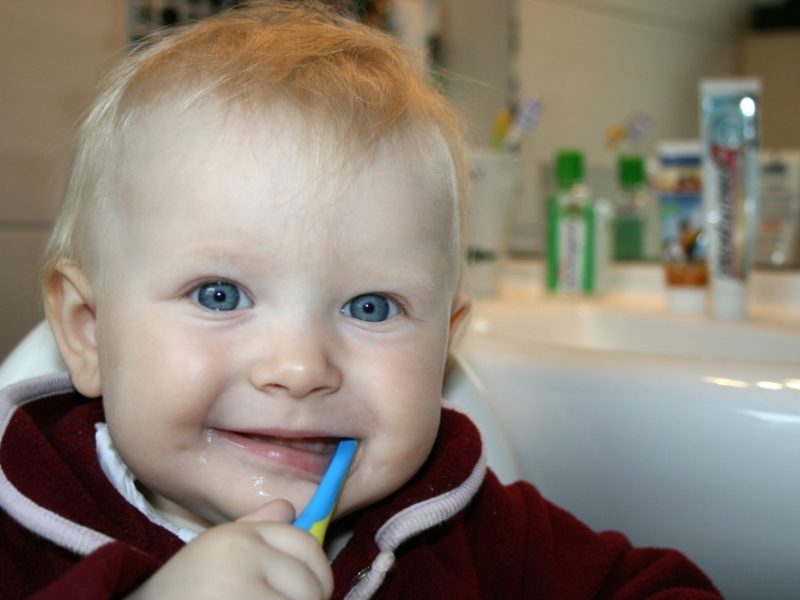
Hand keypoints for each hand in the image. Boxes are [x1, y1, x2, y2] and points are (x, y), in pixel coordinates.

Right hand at [128, 499, 332, 599]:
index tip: (297, 591)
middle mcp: (242, 554)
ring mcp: (245, 589)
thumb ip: (252, 531)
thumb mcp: (210, 557)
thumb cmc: (176, 595)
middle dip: (306, 599)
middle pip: (312, 578)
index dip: (311, 571)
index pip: (305, 543)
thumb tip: (289, 508)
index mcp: (235, 537)